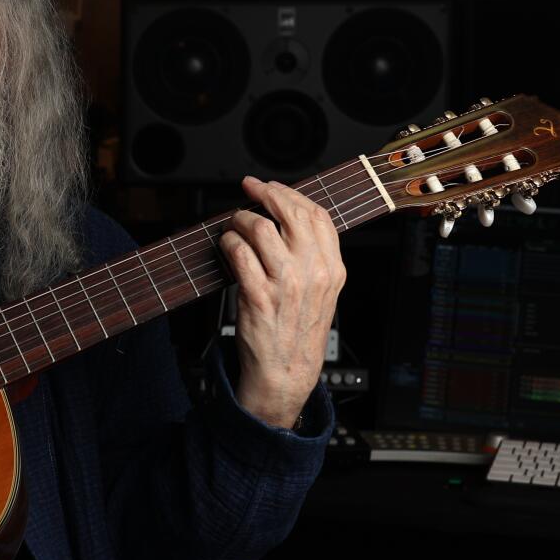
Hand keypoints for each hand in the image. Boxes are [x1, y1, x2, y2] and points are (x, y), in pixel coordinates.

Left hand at [217, 176, 346, 428]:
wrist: (286, 371)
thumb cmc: (298, 330)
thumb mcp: (322, 291)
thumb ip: (314, 257)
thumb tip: (289, 218)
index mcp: (333, 268)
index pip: (318, 215)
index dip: (292, 194)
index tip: (273, 187)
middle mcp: (313, 273)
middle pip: (290, 214)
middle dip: (265, 194)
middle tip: (249, 190)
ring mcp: (286, 284)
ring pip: (261, 229)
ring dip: (242, 219)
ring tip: (235, 225)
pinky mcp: (258, 296)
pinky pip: (240, 253)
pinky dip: (229, 242)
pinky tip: (227, 245)